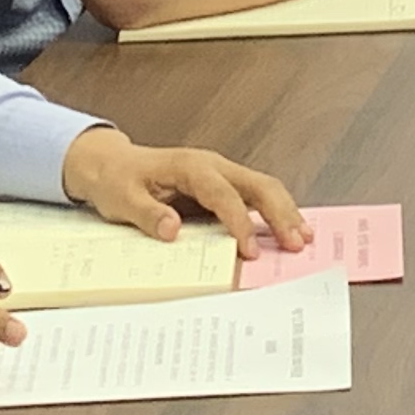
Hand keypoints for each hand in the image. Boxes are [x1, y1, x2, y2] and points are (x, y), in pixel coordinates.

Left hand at [58, 127, 306, 255]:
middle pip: (258, 184)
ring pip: (263, 187)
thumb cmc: (117, 180)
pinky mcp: (221, 186)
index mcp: (191, 167)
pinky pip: (254, 195)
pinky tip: (286, 229)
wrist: (111, 164)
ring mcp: (220, 174)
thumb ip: (148, 214)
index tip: (249, 250)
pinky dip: (275, 211)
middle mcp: (213, 166)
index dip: (238, 222)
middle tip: (296, 242)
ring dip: (285, 211)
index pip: (223, 194)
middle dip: (280, 212)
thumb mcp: (122, 199)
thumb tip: (173, 231)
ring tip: (302, 237)